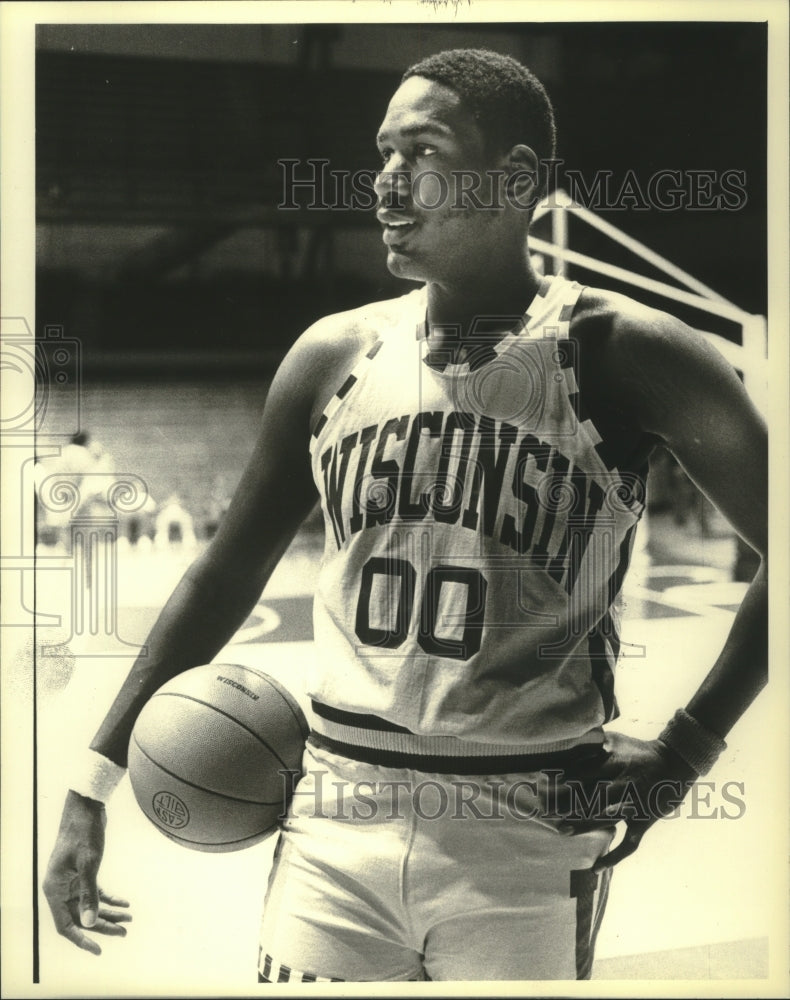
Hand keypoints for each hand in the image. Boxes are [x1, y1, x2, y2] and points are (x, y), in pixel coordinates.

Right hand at [43, 790, 131, 954]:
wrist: (87, 806)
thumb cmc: (84, 832)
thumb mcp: (89, 864)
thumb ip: (89, 894)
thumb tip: (89, 923)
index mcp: (54, 889)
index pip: (65, 925)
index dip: (82, 939)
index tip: (99, 950)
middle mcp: (60, 888)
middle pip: (80, 916)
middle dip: (102, 925)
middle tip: (124, 931)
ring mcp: (71, 880)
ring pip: (89, 904)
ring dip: (109, 912)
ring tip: (129, 918)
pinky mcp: (83, 872)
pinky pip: (95, 892)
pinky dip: (109, 898)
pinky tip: (125, 903)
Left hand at [553, 731, 697, 873]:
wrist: (675, 763)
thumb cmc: (639, 751)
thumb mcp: (615, 741)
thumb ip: (592, 742)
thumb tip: (568, 740)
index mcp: (612, 764)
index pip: (581, 773)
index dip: (562, 780)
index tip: (542, 785)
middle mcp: (621, 785)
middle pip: (589, 796)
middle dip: (567, 804)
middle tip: (545, 811)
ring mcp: (633, 806)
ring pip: (605, 819)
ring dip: (583, 825)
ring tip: (562, 830)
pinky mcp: (643, 822)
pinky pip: (629, 844)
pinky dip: (614, 857)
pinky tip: (596, 868)